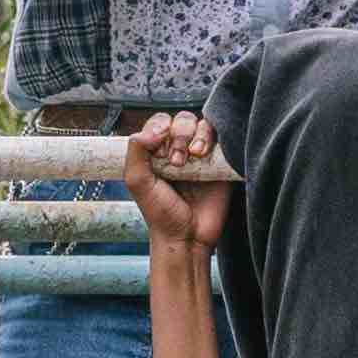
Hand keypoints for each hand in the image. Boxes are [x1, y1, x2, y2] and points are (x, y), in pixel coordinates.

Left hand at [115, 105, 229, 261]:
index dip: (160, 129)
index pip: (159, 121)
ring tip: (194, 156)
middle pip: (182, 120)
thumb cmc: (161, 213)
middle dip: (179, 135)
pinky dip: (213, 139)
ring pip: (202, 124)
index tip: (159, 154)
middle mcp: (179, 150)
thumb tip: (152, 129)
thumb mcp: (137, 182)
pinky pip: (222, 137)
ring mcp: (201, 156)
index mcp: (156, 152)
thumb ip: (136, 151)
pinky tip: (205, 155)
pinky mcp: (220, 163)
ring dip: (196, 135)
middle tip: (176, 161)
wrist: (187, 237)